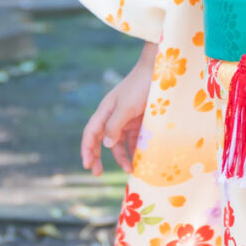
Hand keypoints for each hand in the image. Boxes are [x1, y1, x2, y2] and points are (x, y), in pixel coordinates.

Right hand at [81, 41, 157, 176]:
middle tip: (98, 174)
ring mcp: (126, 119)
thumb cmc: (140, 87)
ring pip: (118, 142)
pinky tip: (139, 159)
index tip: (87, 166)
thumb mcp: (126, 107)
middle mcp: (113, 116)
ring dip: (121, 156)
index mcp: (105, 111)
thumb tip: (105, 145)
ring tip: (130, 170)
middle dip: (98, 157)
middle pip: (101, 140)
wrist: (159, 72)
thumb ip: (114, 126)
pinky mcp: (139, 121)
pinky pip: (133, 139)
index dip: (87, 149)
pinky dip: (134, 150)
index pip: (91, 133)